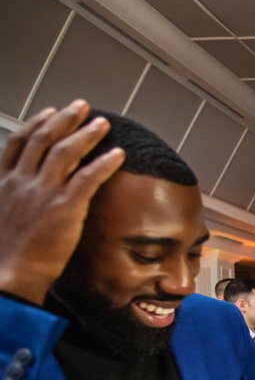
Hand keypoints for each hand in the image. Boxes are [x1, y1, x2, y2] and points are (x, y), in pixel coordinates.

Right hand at [0, 100, 125, 302]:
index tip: (50, 112)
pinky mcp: (64, 207)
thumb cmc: (6, 253)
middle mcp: (21, 181)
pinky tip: (118, 155)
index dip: (36, 124)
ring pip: (67, 152)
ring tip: (103, 124)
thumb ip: (10, 197)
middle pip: (44, 138)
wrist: (8, 274)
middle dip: (65, 119)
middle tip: (82, 106)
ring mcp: (43, 192)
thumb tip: (20, 193)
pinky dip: (105, 163)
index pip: (19, 142)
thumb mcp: (0, 214)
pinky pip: (88, 177)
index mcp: (2, 181)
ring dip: (87, 134)